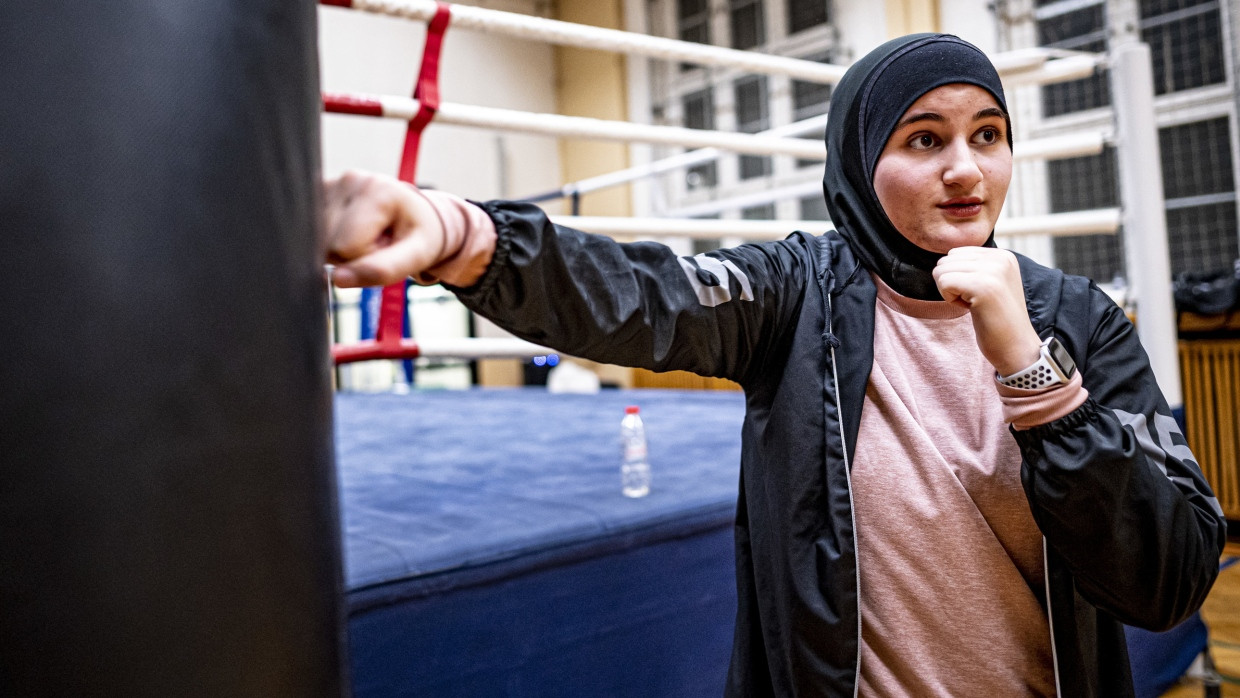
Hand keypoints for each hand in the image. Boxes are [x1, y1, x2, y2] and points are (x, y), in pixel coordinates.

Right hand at [323, 170, 444, 287]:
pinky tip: (350, 230)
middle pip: (329, 245)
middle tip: (377, 242)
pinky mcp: (318, 192)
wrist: (414, 215)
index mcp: (377, 190)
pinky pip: (312, 234)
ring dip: (341, 249)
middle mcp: (349, 180)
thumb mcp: (416, 256)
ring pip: (317, 242)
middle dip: (352, 255)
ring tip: (366, 236)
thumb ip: (383, 269)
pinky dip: (331, 239)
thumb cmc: (417, 235)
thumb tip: (338, 279)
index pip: (347, 248)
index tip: (386, 246)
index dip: (366, 258)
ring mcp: (331, 183)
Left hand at [932, 247, 1041, 376]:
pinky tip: (972, 309)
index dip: (959, 277)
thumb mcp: (991, 284)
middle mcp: (1000, 258)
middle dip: (952, 283)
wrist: (1017, 348)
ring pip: (942, 270)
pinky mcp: (982, 286)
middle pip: (946, 260)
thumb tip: (944, 258)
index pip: (956, 253)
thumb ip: (974, 267)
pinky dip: (950, 300)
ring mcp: (993, 271)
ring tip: (975, 305)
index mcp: (1003, 255)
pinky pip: (943, 282)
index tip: (979, 294)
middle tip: (976, 302)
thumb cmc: (998, 321)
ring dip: (951, 292)